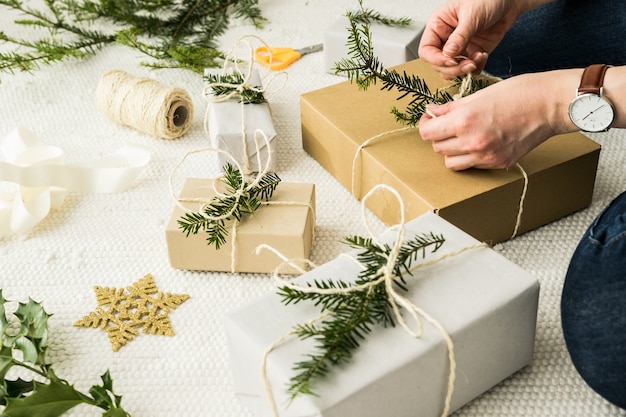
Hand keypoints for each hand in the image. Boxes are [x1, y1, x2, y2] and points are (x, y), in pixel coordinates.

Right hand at [418, 0, 521, 78]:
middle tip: (469, 64)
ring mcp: (458, 48)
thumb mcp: (471, 15)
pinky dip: (476, 68)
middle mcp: (445, 39)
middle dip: (454, 68)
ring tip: (478, 58)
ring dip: (464, 70)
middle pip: (438, 64)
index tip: (452, 60)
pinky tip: (484, 56)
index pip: (426, 50)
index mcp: (438, 26)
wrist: (508, 2)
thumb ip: (460, 36)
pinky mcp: (471, 54)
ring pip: (451, 70)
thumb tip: (449, 54)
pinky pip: (468, 70)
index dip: (436, 59)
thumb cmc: (487, 0)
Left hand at [418, 72, 575, 169]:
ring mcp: (486, 156)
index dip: (426, 124)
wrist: (551, 105)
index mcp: (464, 121)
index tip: (431, 118)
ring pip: (451, 163)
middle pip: (437, 148)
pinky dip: (470, 157)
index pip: (427, 133)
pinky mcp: (498, 164)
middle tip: (448, 125)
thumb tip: (432, 112)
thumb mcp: (479, 94)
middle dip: (439, 136)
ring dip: (452, 151)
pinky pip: (472, 166)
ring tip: (463, 136)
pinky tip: (481, 142)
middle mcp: (472, 142)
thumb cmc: (519, 92)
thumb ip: (451, 108)